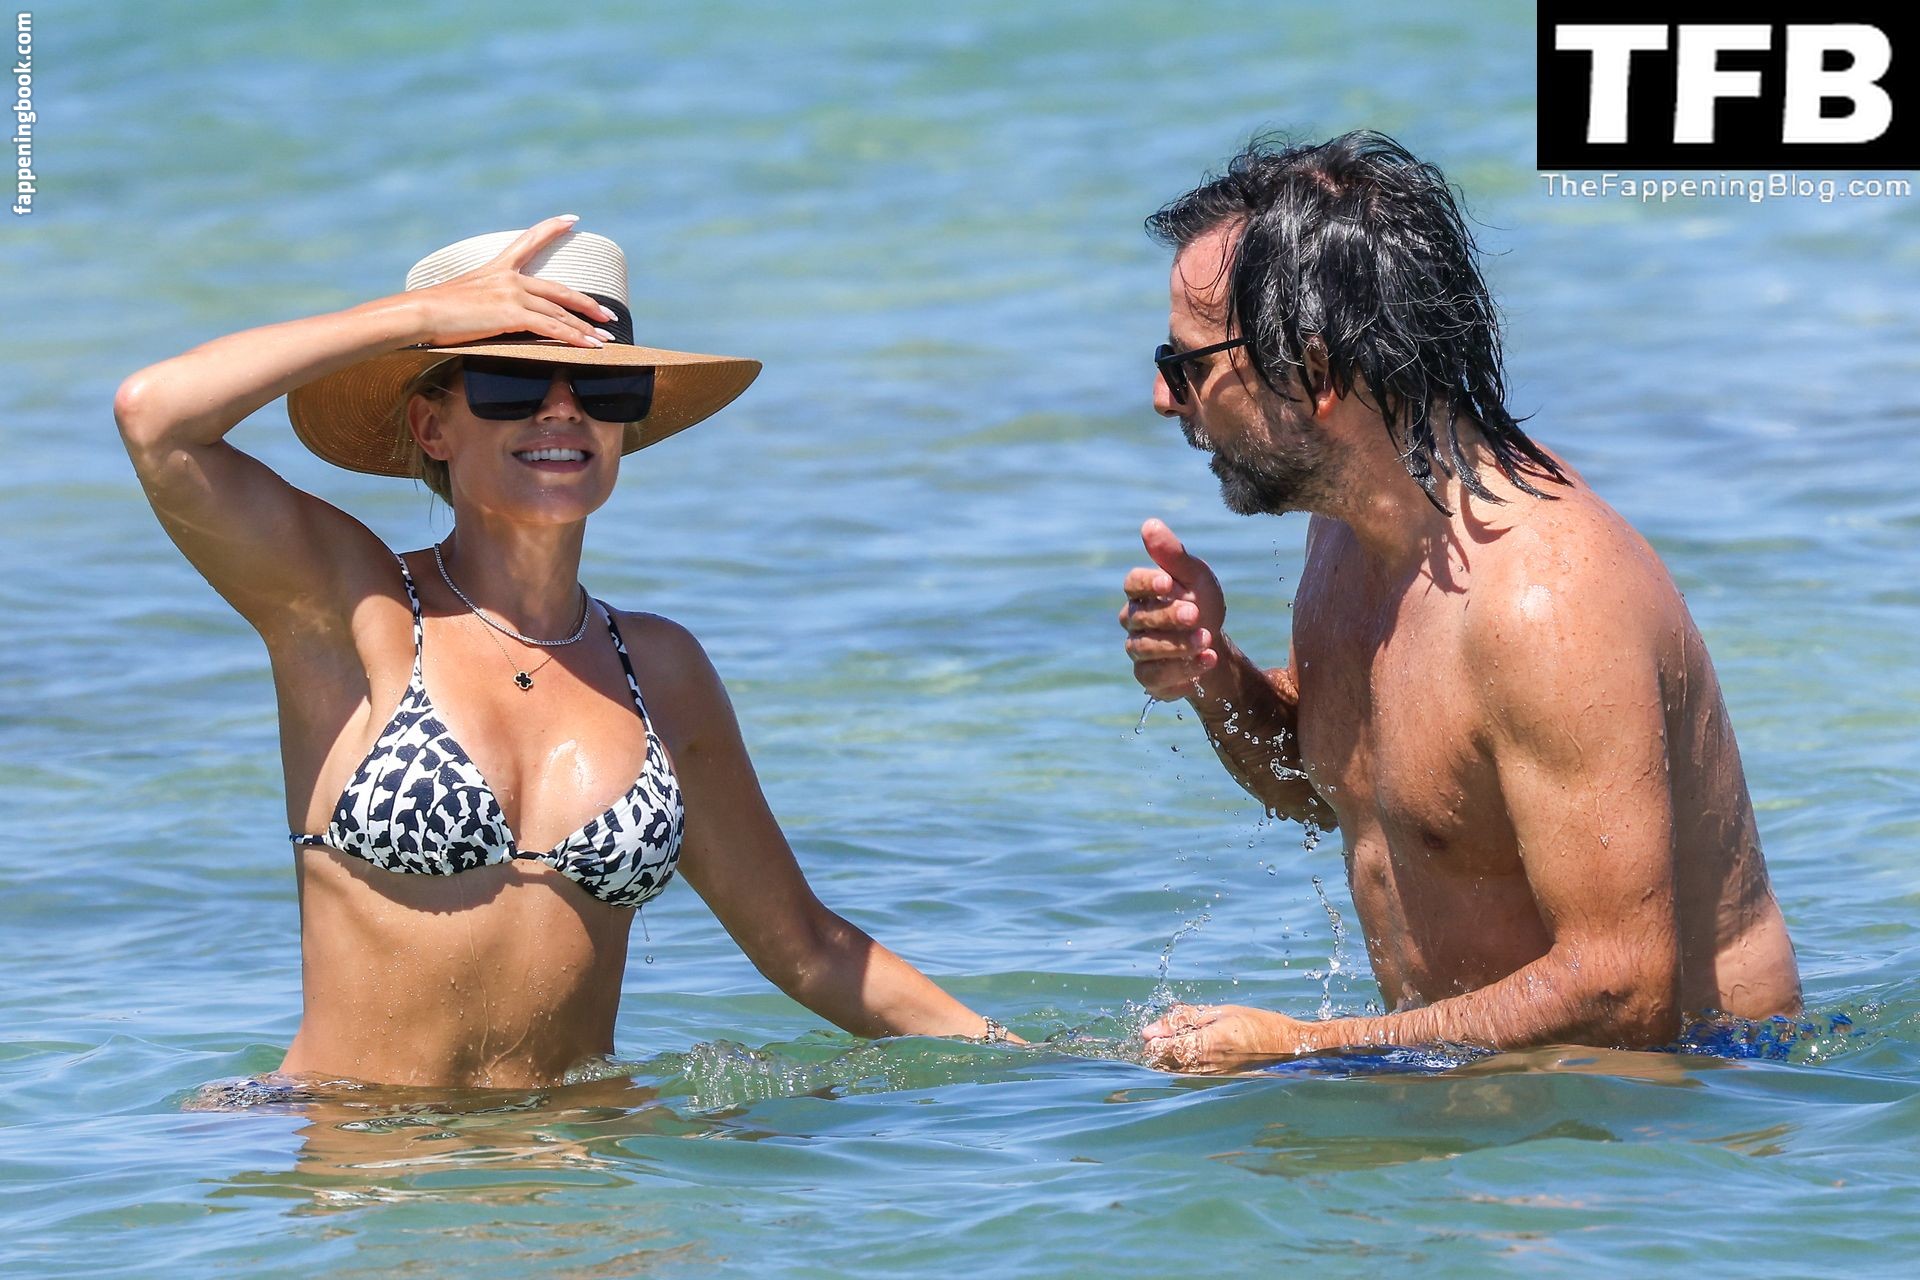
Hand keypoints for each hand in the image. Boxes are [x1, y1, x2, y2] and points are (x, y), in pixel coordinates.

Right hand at [404, 215, 619, 348]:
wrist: (419, 313)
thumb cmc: (433, 312)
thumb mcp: (463, 300)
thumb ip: (483, 303)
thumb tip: (488, 316)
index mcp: (497, 269)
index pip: (528, 241)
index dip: (552, 228)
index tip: (573, 219)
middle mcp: (509, 278)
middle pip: (559, 290)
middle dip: (587, 304)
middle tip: (608, 314)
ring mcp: (512, 294)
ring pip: (560, 313)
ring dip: (586, 329)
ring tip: (606, 339)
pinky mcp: (512, 314)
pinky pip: (553, 328)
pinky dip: (575, 339)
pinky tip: (590, 348)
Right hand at [1119, 518, 1227, 700]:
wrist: (1213, 645)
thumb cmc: (1201, 603)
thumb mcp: (1195, 576)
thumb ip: (1172, 554)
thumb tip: (1149, 524)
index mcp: (1141, 592)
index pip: (1132, 584)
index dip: (1147, 584)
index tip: (1169, 583)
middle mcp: (1133, 621)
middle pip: (1141, 618)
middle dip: (1169, 616)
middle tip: (1196, 614)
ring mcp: (1138, 651)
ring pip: (1146, 649)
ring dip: (1178, 644)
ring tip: (1206, 638)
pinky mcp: (1148, 678)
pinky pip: (1156, 676)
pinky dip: (1183, 669)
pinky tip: (1207, 659)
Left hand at [1141, 1003, 1311, 1073]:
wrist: (1288, 1049)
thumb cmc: (1256, 1024)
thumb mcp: (1218, 1013)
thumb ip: (1182, 1020)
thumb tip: (1149, 1031)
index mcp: (1201, 1046)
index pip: (1157, 1052)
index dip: (1153, 1038)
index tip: (1162, 1028)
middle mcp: (1202, 1068)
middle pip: (1161, 1065)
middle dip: (1160, 1048)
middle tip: (1174, 1032)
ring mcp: (1208, 1079)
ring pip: (1173, 1072)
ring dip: (1172, 1057)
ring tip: (1189, 1039)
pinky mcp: (1215, 1083)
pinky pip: (1189, 1075)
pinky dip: (1185, 1063)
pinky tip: (1201, 1050)